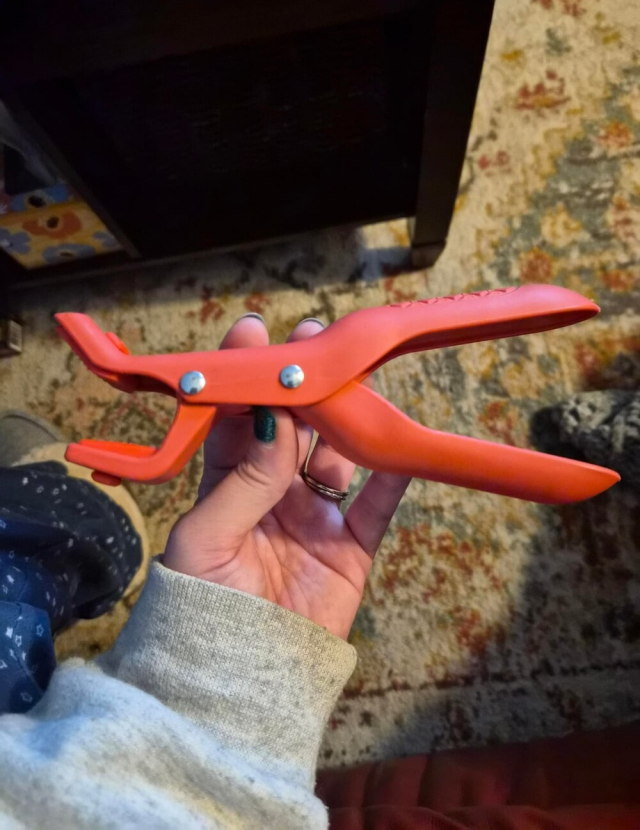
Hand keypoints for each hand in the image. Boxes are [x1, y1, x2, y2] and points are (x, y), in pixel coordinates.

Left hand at [164, 315, 410, 639]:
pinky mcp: (351, 546)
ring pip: (337, 454)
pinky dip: (394, 473)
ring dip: (348, 419)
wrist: (244, 679)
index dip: (245, 377)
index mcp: (226, 487)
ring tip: (358, 383)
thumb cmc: (206, 607)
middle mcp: (272, 493)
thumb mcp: (208, 538)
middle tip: (316, 342)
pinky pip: (378, 503)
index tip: (255, 334)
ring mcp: (314, 516)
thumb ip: (243, 479)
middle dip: (303, 384)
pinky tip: (402, 442)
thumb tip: (272, 420)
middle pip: (292, 427)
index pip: (235, 419)